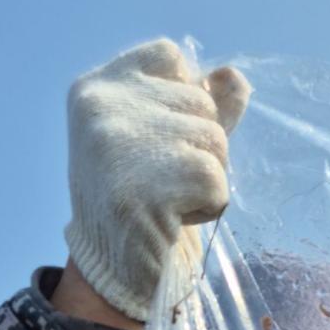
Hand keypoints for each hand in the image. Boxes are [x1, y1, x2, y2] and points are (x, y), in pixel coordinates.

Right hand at [64, 39, 250, 322]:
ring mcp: (118, 147)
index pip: (170, 57)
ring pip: (214, 142)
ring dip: (208, 180)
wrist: (114, 271)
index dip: (186, 101)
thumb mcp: (162, 143)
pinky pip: (216, 182)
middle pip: (201, 104)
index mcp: (95, 88)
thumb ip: (197, 108)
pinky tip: (176, 219)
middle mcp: (101, 108)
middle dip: (202, 149)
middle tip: (165, 182)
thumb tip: (234, 79)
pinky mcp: (143, 189)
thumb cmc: (140, 203)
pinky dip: (209, 207)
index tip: (163, 142)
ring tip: (169, 201)